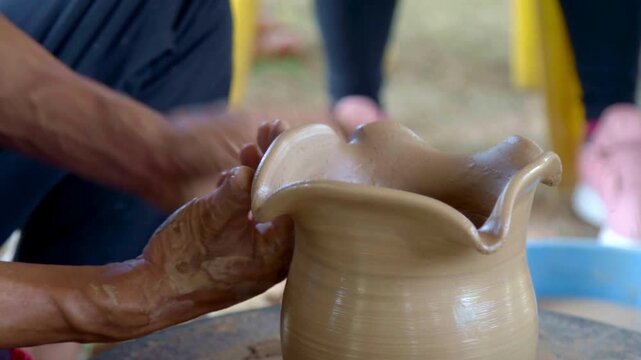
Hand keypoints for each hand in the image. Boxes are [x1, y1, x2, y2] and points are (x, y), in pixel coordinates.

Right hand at [141, 121, 292, 315]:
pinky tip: (229, 179)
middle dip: (274, 164)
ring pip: (268, 205)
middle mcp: (276, 256)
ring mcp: (260, 254)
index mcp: (278, 253)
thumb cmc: (182, 259)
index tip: (283, 133)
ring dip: (257, 177)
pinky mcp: (243, 251)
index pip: (296, 197)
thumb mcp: (211, 218)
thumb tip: (253, 168)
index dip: (289, 161)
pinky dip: (244, 196)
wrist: (151, 291)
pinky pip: (253, 218)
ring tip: (247, 148)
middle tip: (269, 130)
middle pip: (285, 198)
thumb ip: (236, 192)